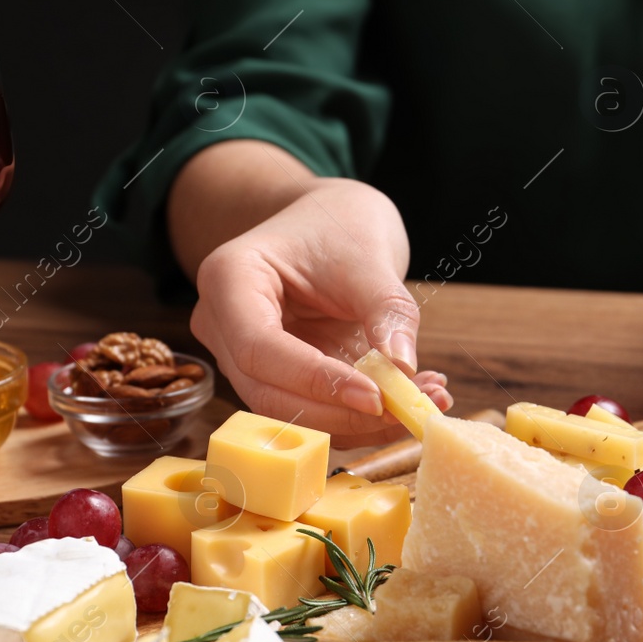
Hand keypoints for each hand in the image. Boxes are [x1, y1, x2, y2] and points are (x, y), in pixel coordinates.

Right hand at [190, 178, 451, 444]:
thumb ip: (386, 309)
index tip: (376, 397)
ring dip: (356, 421)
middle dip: (341, 412)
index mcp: (229, 278)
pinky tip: (405, 401)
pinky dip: (357, 415)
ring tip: (420, 404)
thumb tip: (403, 367)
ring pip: (290, 411)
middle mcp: (222, 324)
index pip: (259, 348)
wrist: (327, 220)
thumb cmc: (337, 223)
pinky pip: (311, 408)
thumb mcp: (368, 256)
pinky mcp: (274, 376)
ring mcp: (242, 355)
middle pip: (269, 392)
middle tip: (410, 410)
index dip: (316, 381)